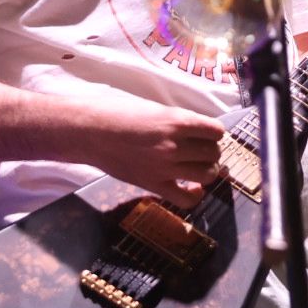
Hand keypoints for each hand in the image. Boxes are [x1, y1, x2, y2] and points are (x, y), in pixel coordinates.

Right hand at [85, 98, 225, 207]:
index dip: (214, 132)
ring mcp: (164, 168)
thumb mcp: (156, 109)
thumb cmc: (119, 113)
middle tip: (200, 150)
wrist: (90, 132)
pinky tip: (192, 188)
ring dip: (206, 170)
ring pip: (207, 175)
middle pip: (214, 153)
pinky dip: (194, 195)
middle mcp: (174, 146)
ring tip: (197, 165)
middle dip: (211, 151)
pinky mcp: (153, 185)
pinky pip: (185, 199)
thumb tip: (200, 133)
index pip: (216, 131)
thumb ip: (179, 122)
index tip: (207, 134)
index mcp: (177, 121)